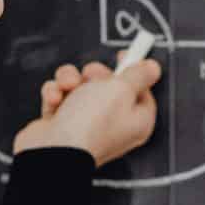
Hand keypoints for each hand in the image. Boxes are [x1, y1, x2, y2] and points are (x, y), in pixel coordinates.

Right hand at [13, 57, 161, 165]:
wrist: (51, 150)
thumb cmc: (89, 126)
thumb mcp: (121, 90)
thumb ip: (139, 75)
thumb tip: (152, 68)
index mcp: (136, 121)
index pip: (142, 90)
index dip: (133, 70)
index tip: (124, 55)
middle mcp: (114, 125)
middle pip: (108, 85)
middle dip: (94, 74)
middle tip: (91, 77)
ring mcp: (87, 124)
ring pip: (80, 87)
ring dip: (70, 80)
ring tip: (67, 87)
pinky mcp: (63, 124)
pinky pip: (61, 97)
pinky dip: (55, 94)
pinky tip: (54, 101)